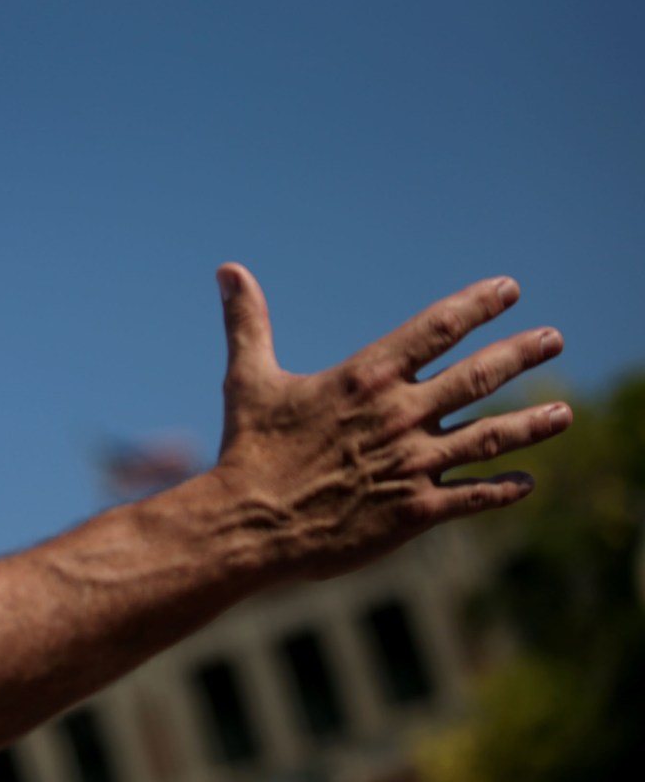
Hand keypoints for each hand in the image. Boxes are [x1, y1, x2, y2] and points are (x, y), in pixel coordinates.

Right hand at [210, 262, 570, 580]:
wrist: (250, 525)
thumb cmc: (249, 448)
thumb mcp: (248, 379)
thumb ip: (248, 322)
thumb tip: (229, 269)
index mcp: (366, 378)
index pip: (435, 329)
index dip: (476, 306)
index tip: (508, 289)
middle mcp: (400, 416)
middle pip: (477, 377)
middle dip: (520, 354)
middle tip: (553, 338)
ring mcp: (413, 465)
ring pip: (489, 437)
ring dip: (531, 423)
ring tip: (564, 412)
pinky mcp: (415, 512)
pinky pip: (474, 498)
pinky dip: (503, 489)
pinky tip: (527, 482)